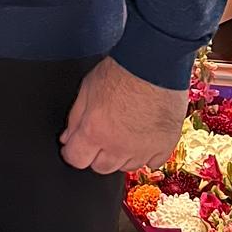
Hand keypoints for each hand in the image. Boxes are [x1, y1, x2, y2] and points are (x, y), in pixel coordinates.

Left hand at [60, 56, 184, 173]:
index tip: (77, 144)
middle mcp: (118, 147)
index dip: (73, 151)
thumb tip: (68, 137)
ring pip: (126, 167)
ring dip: (121, 155)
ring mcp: (143, 150)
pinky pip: (152, 163)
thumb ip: (75, 117)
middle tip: (102, 134)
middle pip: (101, 167)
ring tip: (124, 131)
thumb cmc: (121, 70)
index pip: (76, 159)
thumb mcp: (86, 88)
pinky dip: (146, 154)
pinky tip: (144, 136)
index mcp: (94, 132)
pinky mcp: (164, 147)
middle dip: (96, 154)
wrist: (153, 64)